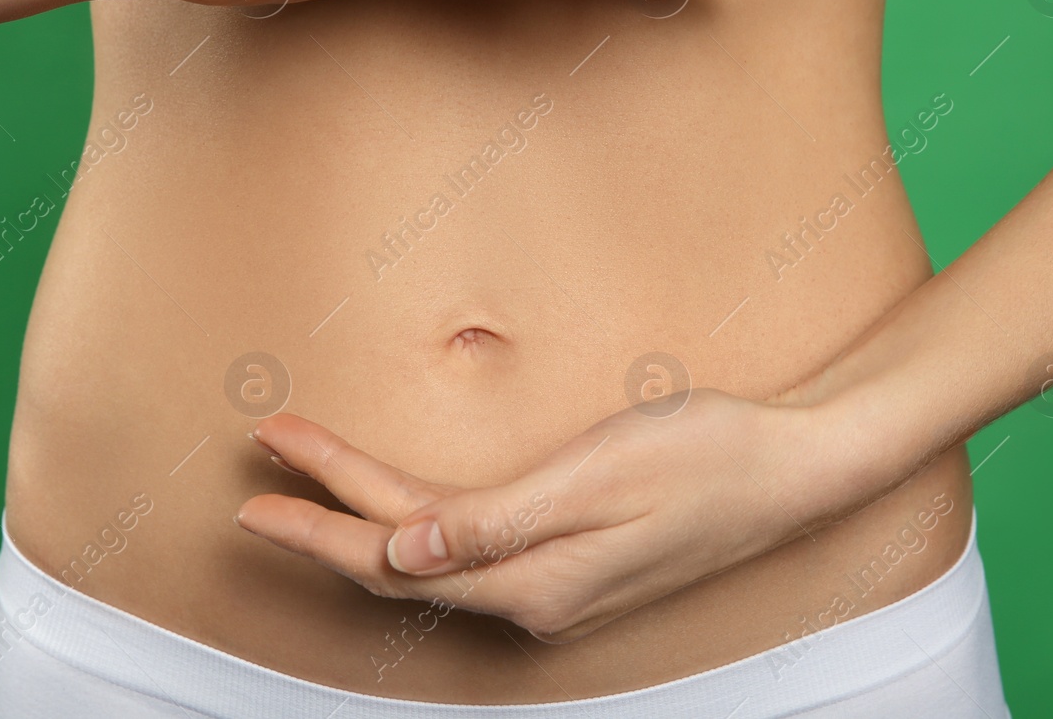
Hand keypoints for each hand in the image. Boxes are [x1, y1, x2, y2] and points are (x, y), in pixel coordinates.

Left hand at [236, 388, 844, 642]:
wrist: (795, 467)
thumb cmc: (707, 454)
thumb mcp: (598, 477)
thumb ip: (495, 524)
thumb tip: (401, 557)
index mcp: (535, 581)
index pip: (397, 554)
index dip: (323, 516)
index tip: (262, 478)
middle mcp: (536, 598)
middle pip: (401, 566)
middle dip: (325, 523)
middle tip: (257, 483)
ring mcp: (556, 587)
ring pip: (432, 562)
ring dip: (365, 523)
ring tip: (308, 486)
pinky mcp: (572, 565)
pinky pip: (469, 553)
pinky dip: (419, 527)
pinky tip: (401, 510)